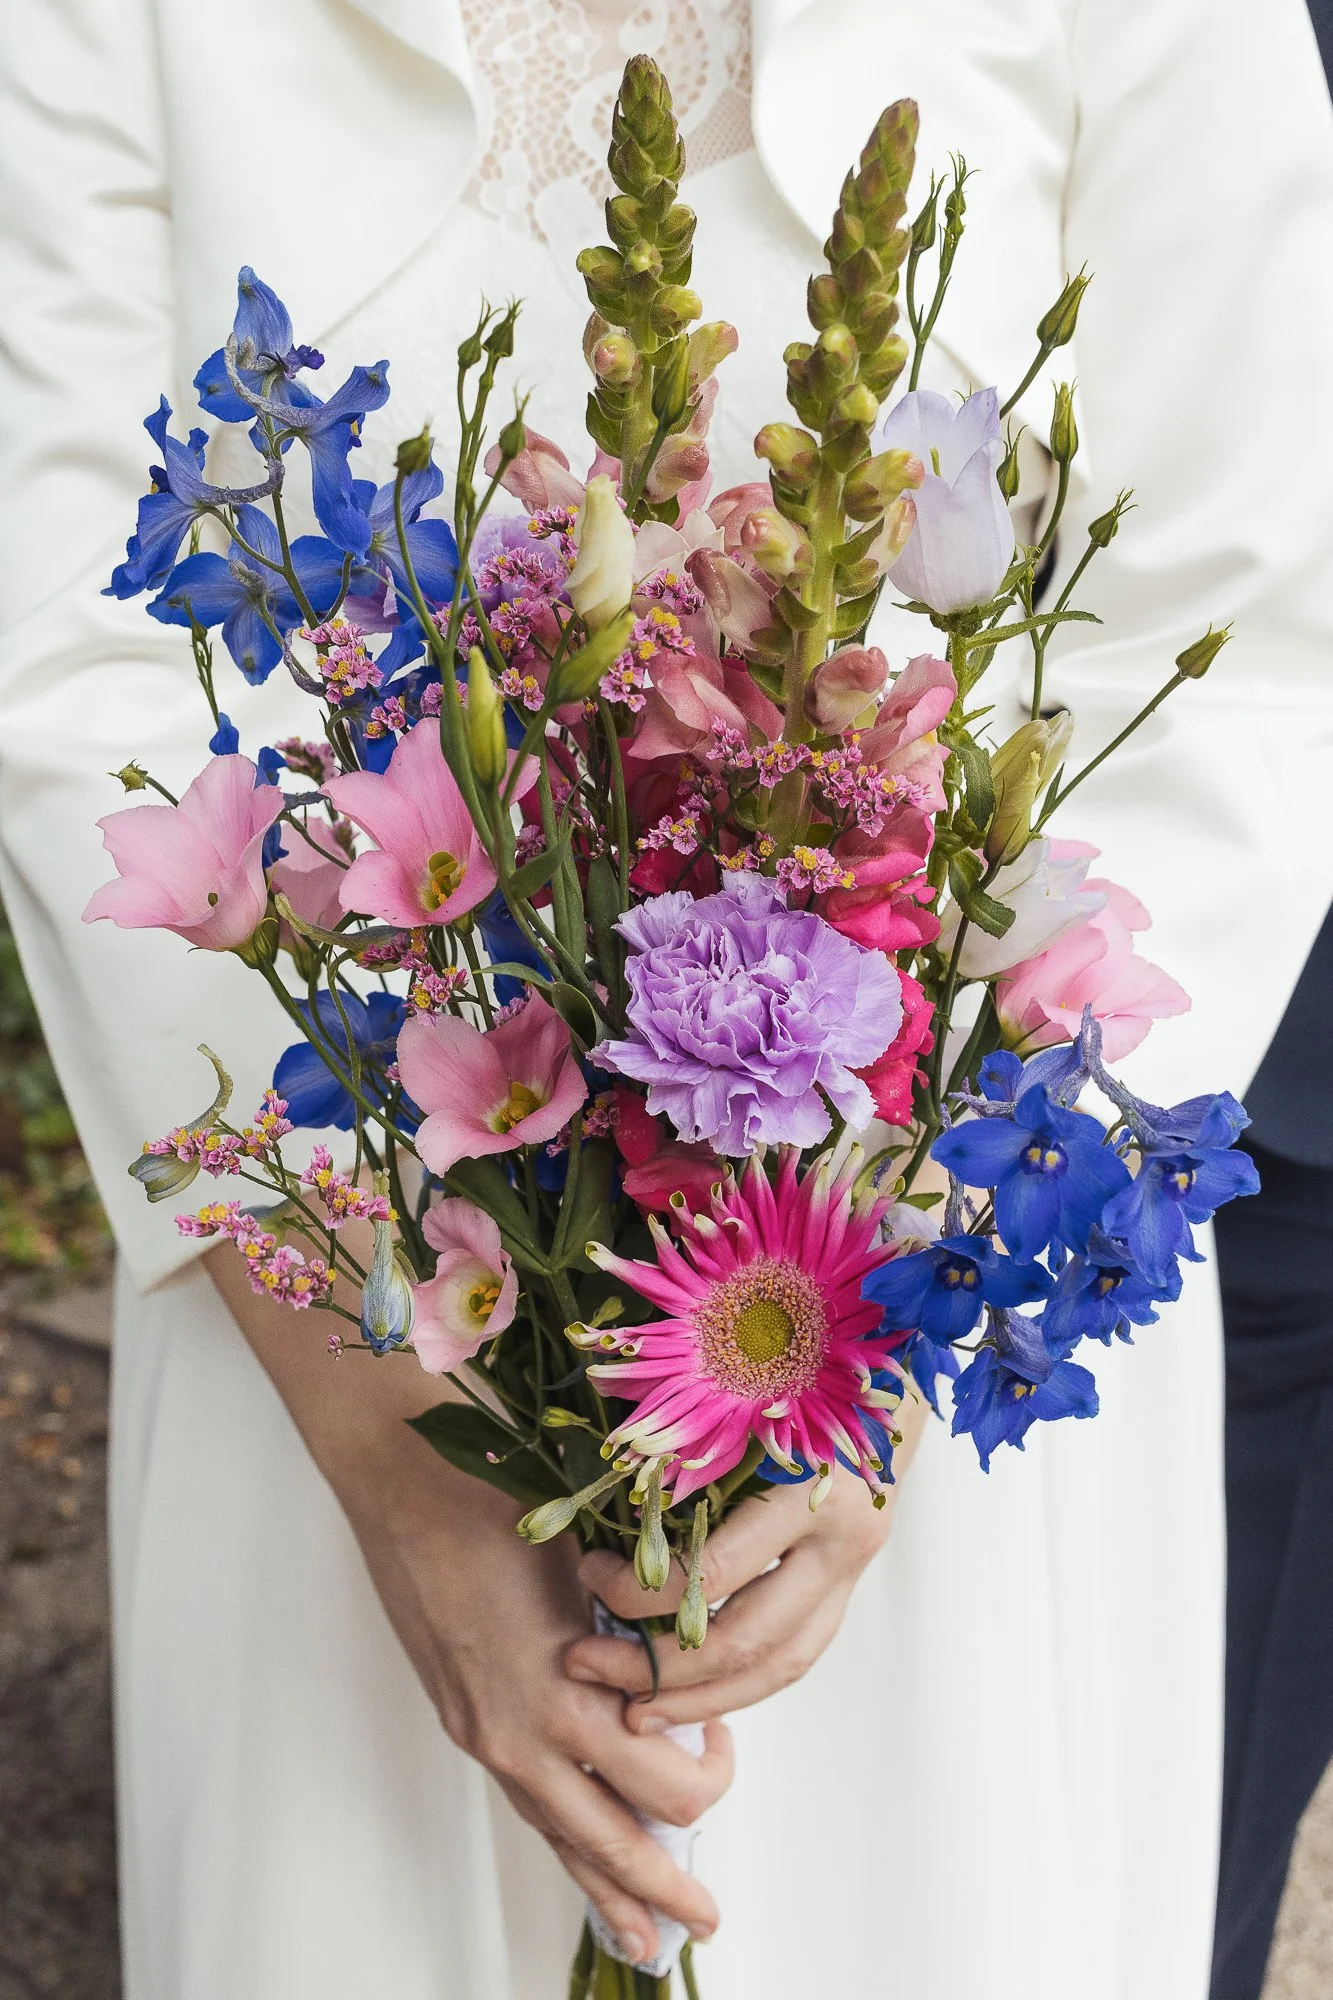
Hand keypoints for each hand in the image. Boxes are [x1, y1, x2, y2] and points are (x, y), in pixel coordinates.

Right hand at [206, 1245, 731, 1967]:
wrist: (404, 1477)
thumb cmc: (500, 1498)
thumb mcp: (590, 1557)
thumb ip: (637, 1622)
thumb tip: (690, 1656)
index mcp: (567, 1684)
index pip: (664, 1776)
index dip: (708, 1773)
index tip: (722, 1741)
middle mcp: (524, 1728)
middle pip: (617, 1834)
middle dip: (668, 1885)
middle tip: (709, 1921)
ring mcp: (487, 1732)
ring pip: (562, 1838)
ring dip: (611, 1892)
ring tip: (648, 1942)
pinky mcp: (463, 1722)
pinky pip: (526, 1806)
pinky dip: (562, 1849)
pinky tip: (582, 1876)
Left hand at [564, 1395, 927, 1730]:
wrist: (885, 1380)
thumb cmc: (797, 1376)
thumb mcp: (745, 1398)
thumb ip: (686, 1444)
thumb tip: (588, 1487)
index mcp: (815, 1488)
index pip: (715, 1573)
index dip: (639, 1589)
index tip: (586, 1571)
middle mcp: (845, 1540)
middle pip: (745, 1639)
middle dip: (656, 1667)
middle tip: (584, 1662)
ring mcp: (853, 1574)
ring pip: (776, 1668)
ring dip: (697, 1698)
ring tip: (630, 1709)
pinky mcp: (846, 1593)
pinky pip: (791, 1659)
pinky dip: (736, 1684)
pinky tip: (685, 1695)